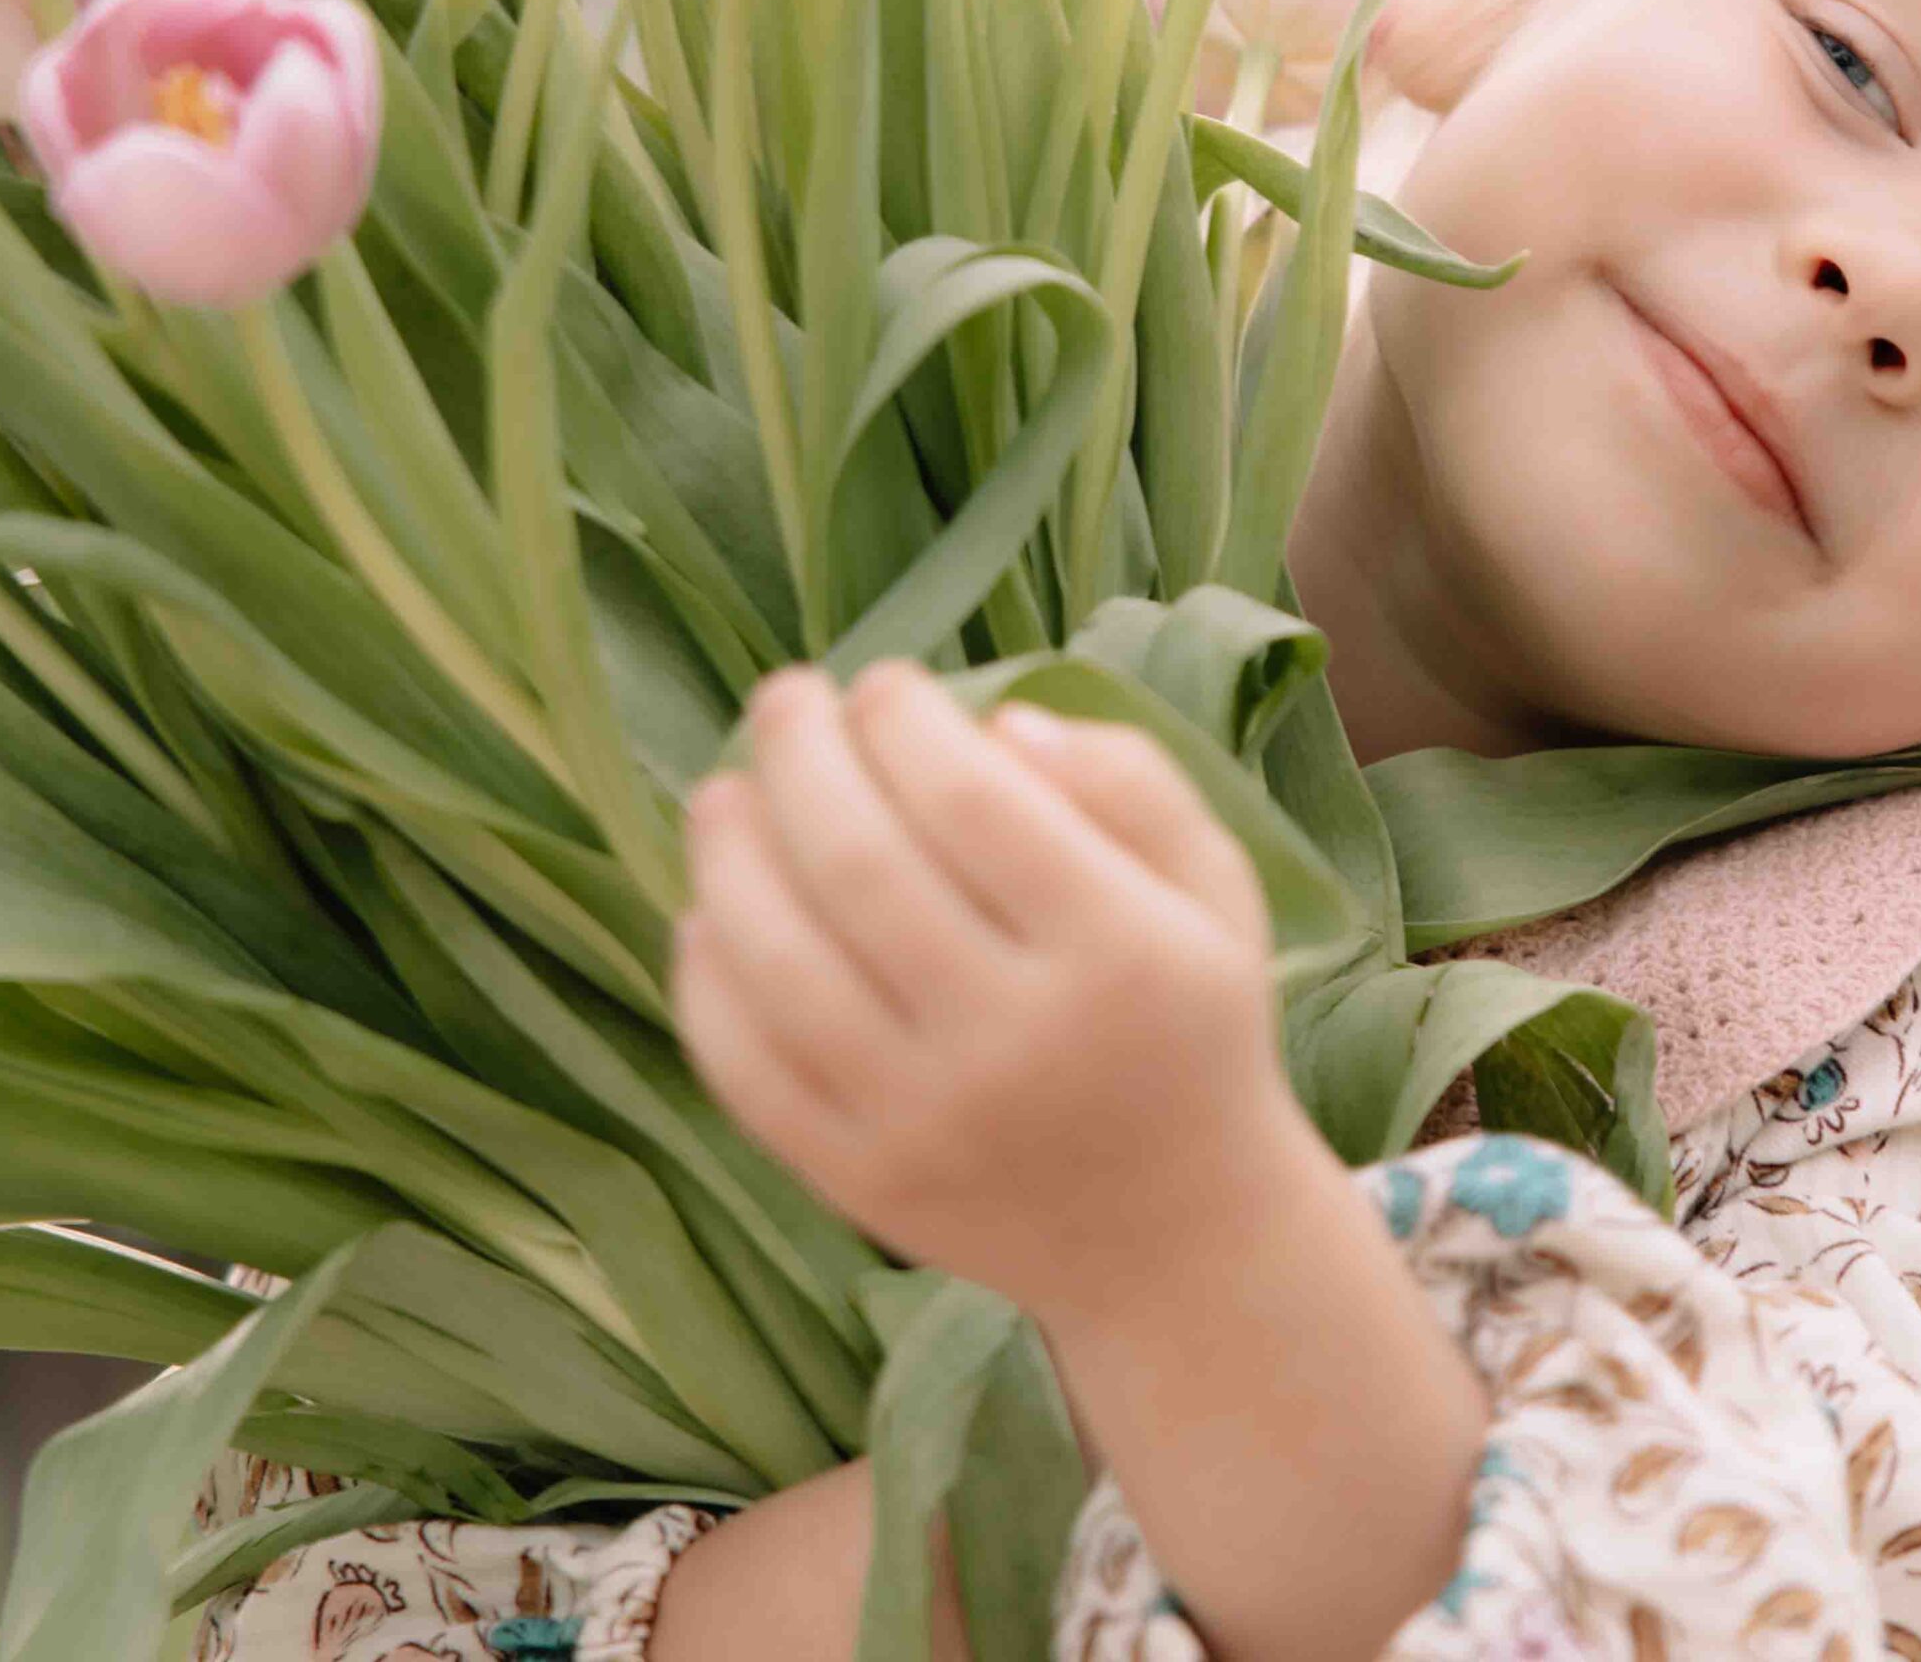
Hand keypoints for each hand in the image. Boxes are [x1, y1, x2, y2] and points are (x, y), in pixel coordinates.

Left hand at [668, 659, 1298, 1327]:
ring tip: (726, 793)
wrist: (1175, 1238)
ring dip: (730, 855)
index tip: (883, 683)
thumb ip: (1131, 784)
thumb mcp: (1215, 891)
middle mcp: (1017, 1044)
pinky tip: (712, 912)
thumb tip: (997, 724)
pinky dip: (706, 978)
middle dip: (800, 757)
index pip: (976, 804)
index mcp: (1121, 956)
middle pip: (861, 868)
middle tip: (785, 700)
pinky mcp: (860, 1184)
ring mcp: (927, 1124)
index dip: (904, 723)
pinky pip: (745, 1069)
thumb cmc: (1186, 1024)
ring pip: (781, 964)